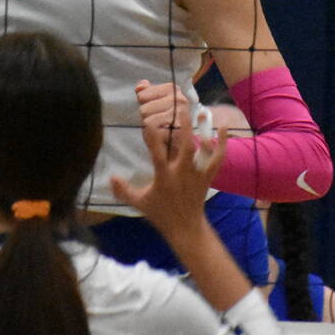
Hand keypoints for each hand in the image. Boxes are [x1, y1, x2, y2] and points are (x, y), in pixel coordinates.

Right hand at [111, 89, 224, 240]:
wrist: (185, 228)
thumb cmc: (160, 213)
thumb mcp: (139, 202)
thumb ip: (123, 190)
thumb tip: (110, 177)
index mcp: (163, 177)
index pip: (156, 154)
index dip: (152, 138)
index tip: (148, 121)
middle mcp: (180, 172)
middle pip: (184, 146)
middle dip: (183, 127)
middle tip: (180, 106)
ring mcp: (196, 174)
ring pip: (201, 150)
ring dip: (202, 131)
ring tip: (202, 112)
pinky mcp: (207, 176)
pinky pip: (217, 159)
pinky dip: (222, 144)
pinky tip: (225, 128)